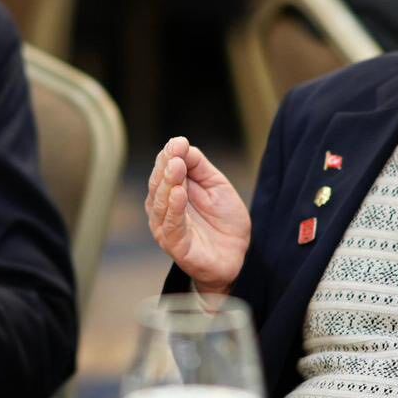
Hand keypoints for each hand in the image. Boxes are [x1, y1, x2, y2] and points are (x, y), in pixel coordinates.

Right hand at [145, 136, 249, 293]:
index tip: (178, 142)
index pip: (164, 170)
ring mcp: (166, 228)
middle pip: (159, 184)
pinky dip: (173, 209)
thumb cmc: (224, 221)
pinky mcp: (175, 245)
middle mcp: (163, 209)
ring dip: (168, 184)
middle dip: (166, 166)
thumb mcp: (216, 185)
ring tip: (176, 168)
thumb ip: (199, 166)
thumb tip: (182, 144)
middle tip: (175, 152)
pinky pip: (171, 226)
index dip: (169, 155)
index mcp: (171, 192)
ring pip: (161, 203)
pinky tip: (178, 194)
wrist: (238, 255)